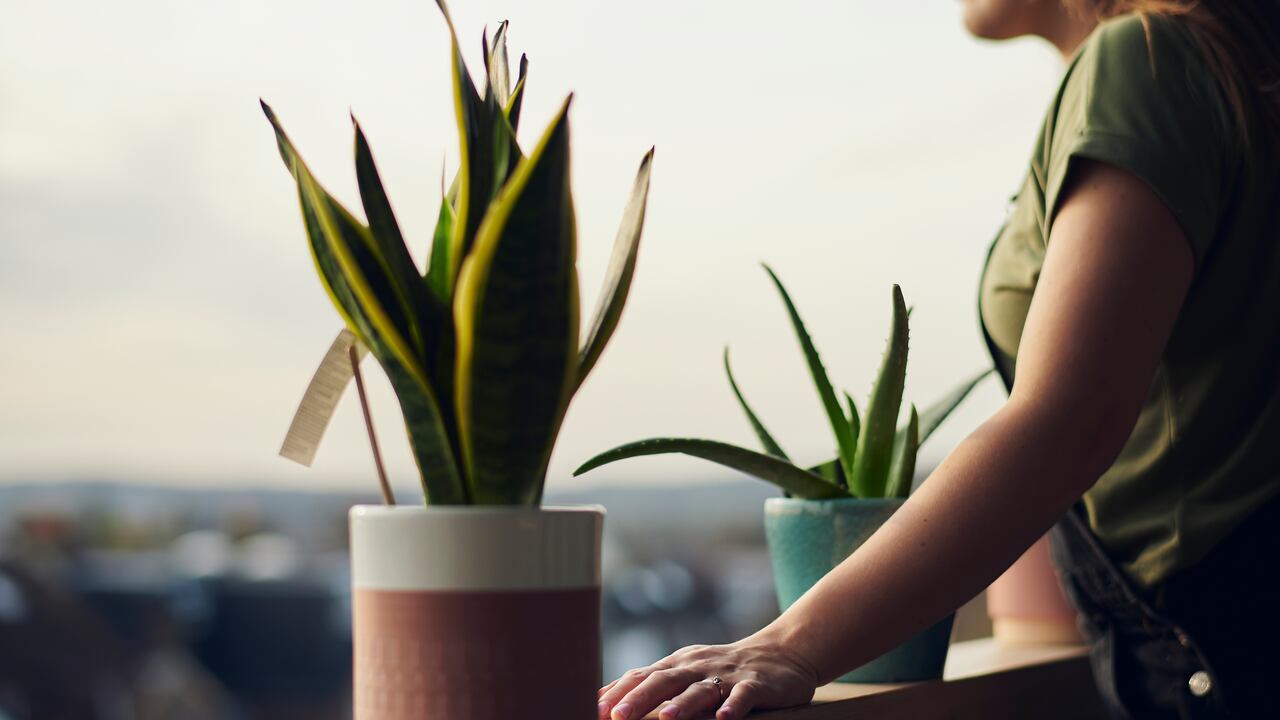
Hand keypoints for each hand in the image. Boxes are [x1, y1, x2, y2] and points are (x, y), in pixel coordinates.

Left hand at [597, 631, 819, 719]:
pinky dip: (734, 707)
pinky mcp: (756, 684)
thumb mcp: (684, 672)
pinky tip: (724, 719)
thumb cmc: (721, 669)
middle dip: (639, 699)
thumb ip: (650, 684)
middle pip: (664, 680)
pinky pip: (744, 696)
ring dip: (684, 704)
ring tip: (667, 719)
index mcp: (677, 664)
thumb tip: (603, 701)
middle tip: (616, 716)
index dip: (616, 692)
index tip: (591, 709)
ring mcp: (727, 674)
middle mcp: (697, 666)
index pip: (641, 676)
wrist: (780, 652)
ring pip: (702, 689)